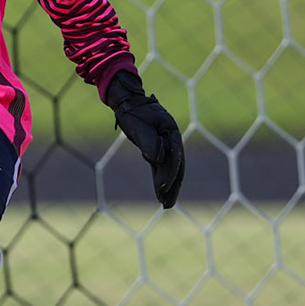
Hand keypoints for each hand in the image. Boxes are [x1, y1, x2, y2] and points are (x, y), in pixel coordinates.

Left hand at [106, 72, 184, 207]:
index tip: (163, 188)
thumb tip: (157, 158)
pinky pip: (160, 167)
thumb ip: (149, 141)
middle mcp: (172, 139)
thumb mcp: (139, 124)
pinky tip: (160, 192)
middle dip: (173, 187)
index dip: (170, 174)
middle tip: (168, 204)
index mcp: (171, 131)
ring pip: (169, 169)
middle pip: (176, 167)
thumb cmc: (133, 111)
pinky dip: (160, 179)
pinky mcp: (156, 149)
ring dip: (168, 187)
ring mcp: (165, 145)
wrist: (128, 101)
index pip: (175, 157)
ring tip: (166, 204)